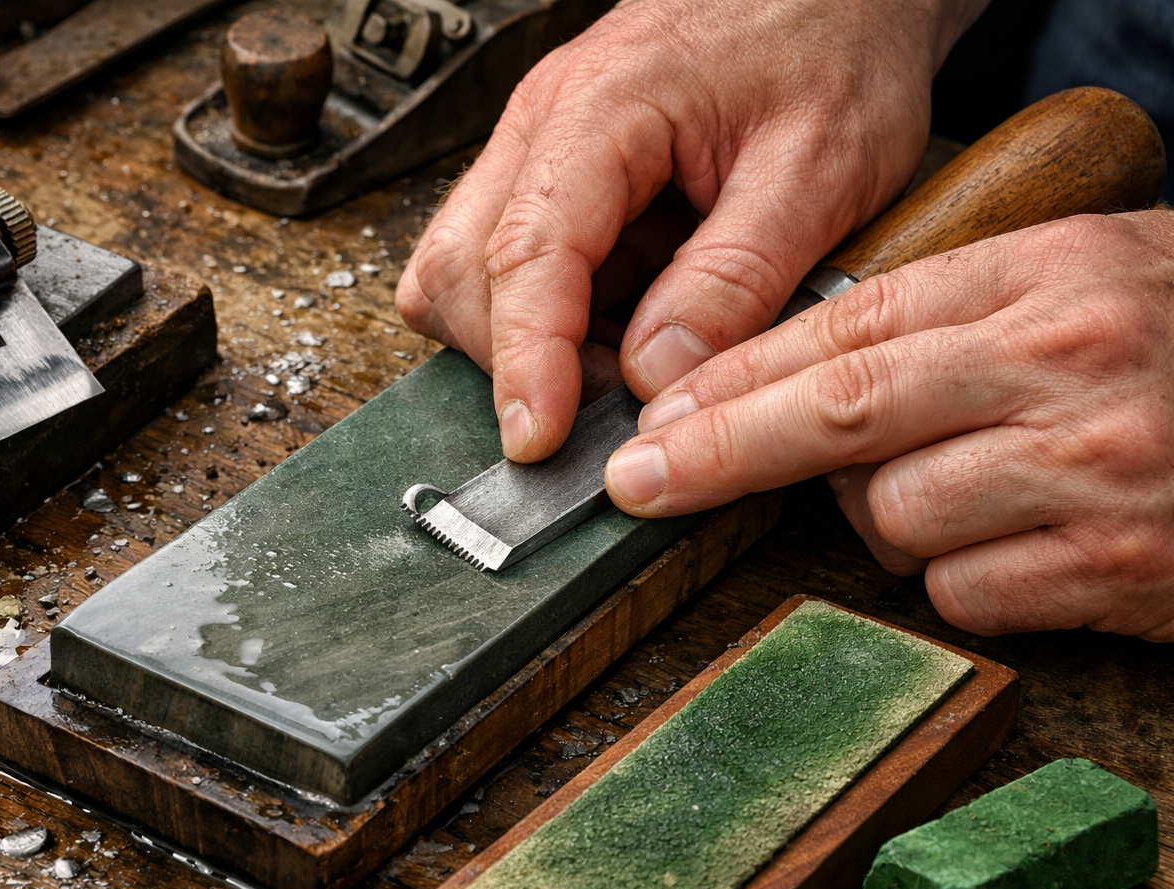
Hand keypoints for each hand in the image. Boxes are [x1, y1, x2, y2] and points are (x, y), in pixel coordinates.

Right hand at [396, 0, 984, 461]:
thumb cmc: (833, 44)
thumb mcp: (822, 166)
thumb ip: (736, 277)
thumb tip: (655, 378)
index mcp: (602, 108)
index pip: (526, 254)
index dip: (526, 361)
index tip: (538, 441)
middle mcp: (544, 125)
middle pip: (459, 272)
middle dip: (515, 360)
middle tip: (606, 412)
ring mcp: (539, 151)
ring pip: (464, 275)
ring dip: (527, 342)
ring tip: (625, 364)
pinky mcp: (555, 180)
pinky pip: (509, 268)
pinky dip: (554, 320)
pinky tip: (628, 323)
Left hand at [605, 212, 1173, 638]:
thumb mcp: (1079, 281)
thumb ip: (946, 316)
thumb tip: (789, 378)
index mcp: (1047, 274)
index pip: (845, 326)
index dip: (731, 378)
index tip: (653, 417)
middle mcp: (1065, 365)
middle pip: (838, 417)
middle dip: (717, 455)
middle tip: (640, 483)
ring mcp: (1092, 471)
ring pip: (891, 517)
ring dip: (885, 519)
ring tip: (963, 486)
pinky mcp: (1117, 566)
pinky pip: (962, 591)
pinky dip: (962, 578)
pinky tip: (1022, 543)